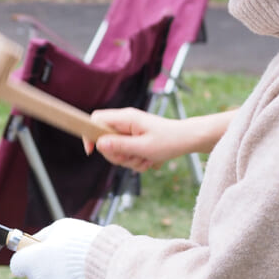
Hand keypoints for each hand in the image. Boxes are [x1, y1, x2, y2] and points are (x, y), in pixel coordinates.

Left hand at [10, 218, 102, 278]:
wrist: (106, 262)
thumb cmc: (81, 241)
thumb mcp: (60, 228)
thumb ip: (43, 237)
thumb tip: (35, 242)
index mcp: (32, 259)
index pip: (17, 263)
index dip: (25, 256)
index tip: (32, 252)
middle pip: (37, 274)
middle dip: (46, 264)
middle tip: (63, 253)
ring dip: (62, 274)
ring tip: (79, 262)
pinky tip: (85, 273)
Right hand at [85, 108, 236, 172]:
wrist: (188, 140)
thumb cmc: (169, 141)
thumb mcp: (143, 148)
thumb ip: (120, 146)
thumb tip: (98, 144)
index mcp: (125, 118)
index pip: (96, 119)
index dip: (89, 134)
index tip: (92, 152)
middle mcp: (124, 122)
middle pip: (104, 140)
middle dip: (116, 155)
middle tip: (133, 158)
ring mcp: (129, 130)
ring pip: (115, 150)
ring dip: (129, 160)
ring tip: (146, 159)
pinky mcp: (134, 139)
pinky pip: (126, 153)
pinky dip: (136, 160)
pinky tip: (149, 160)